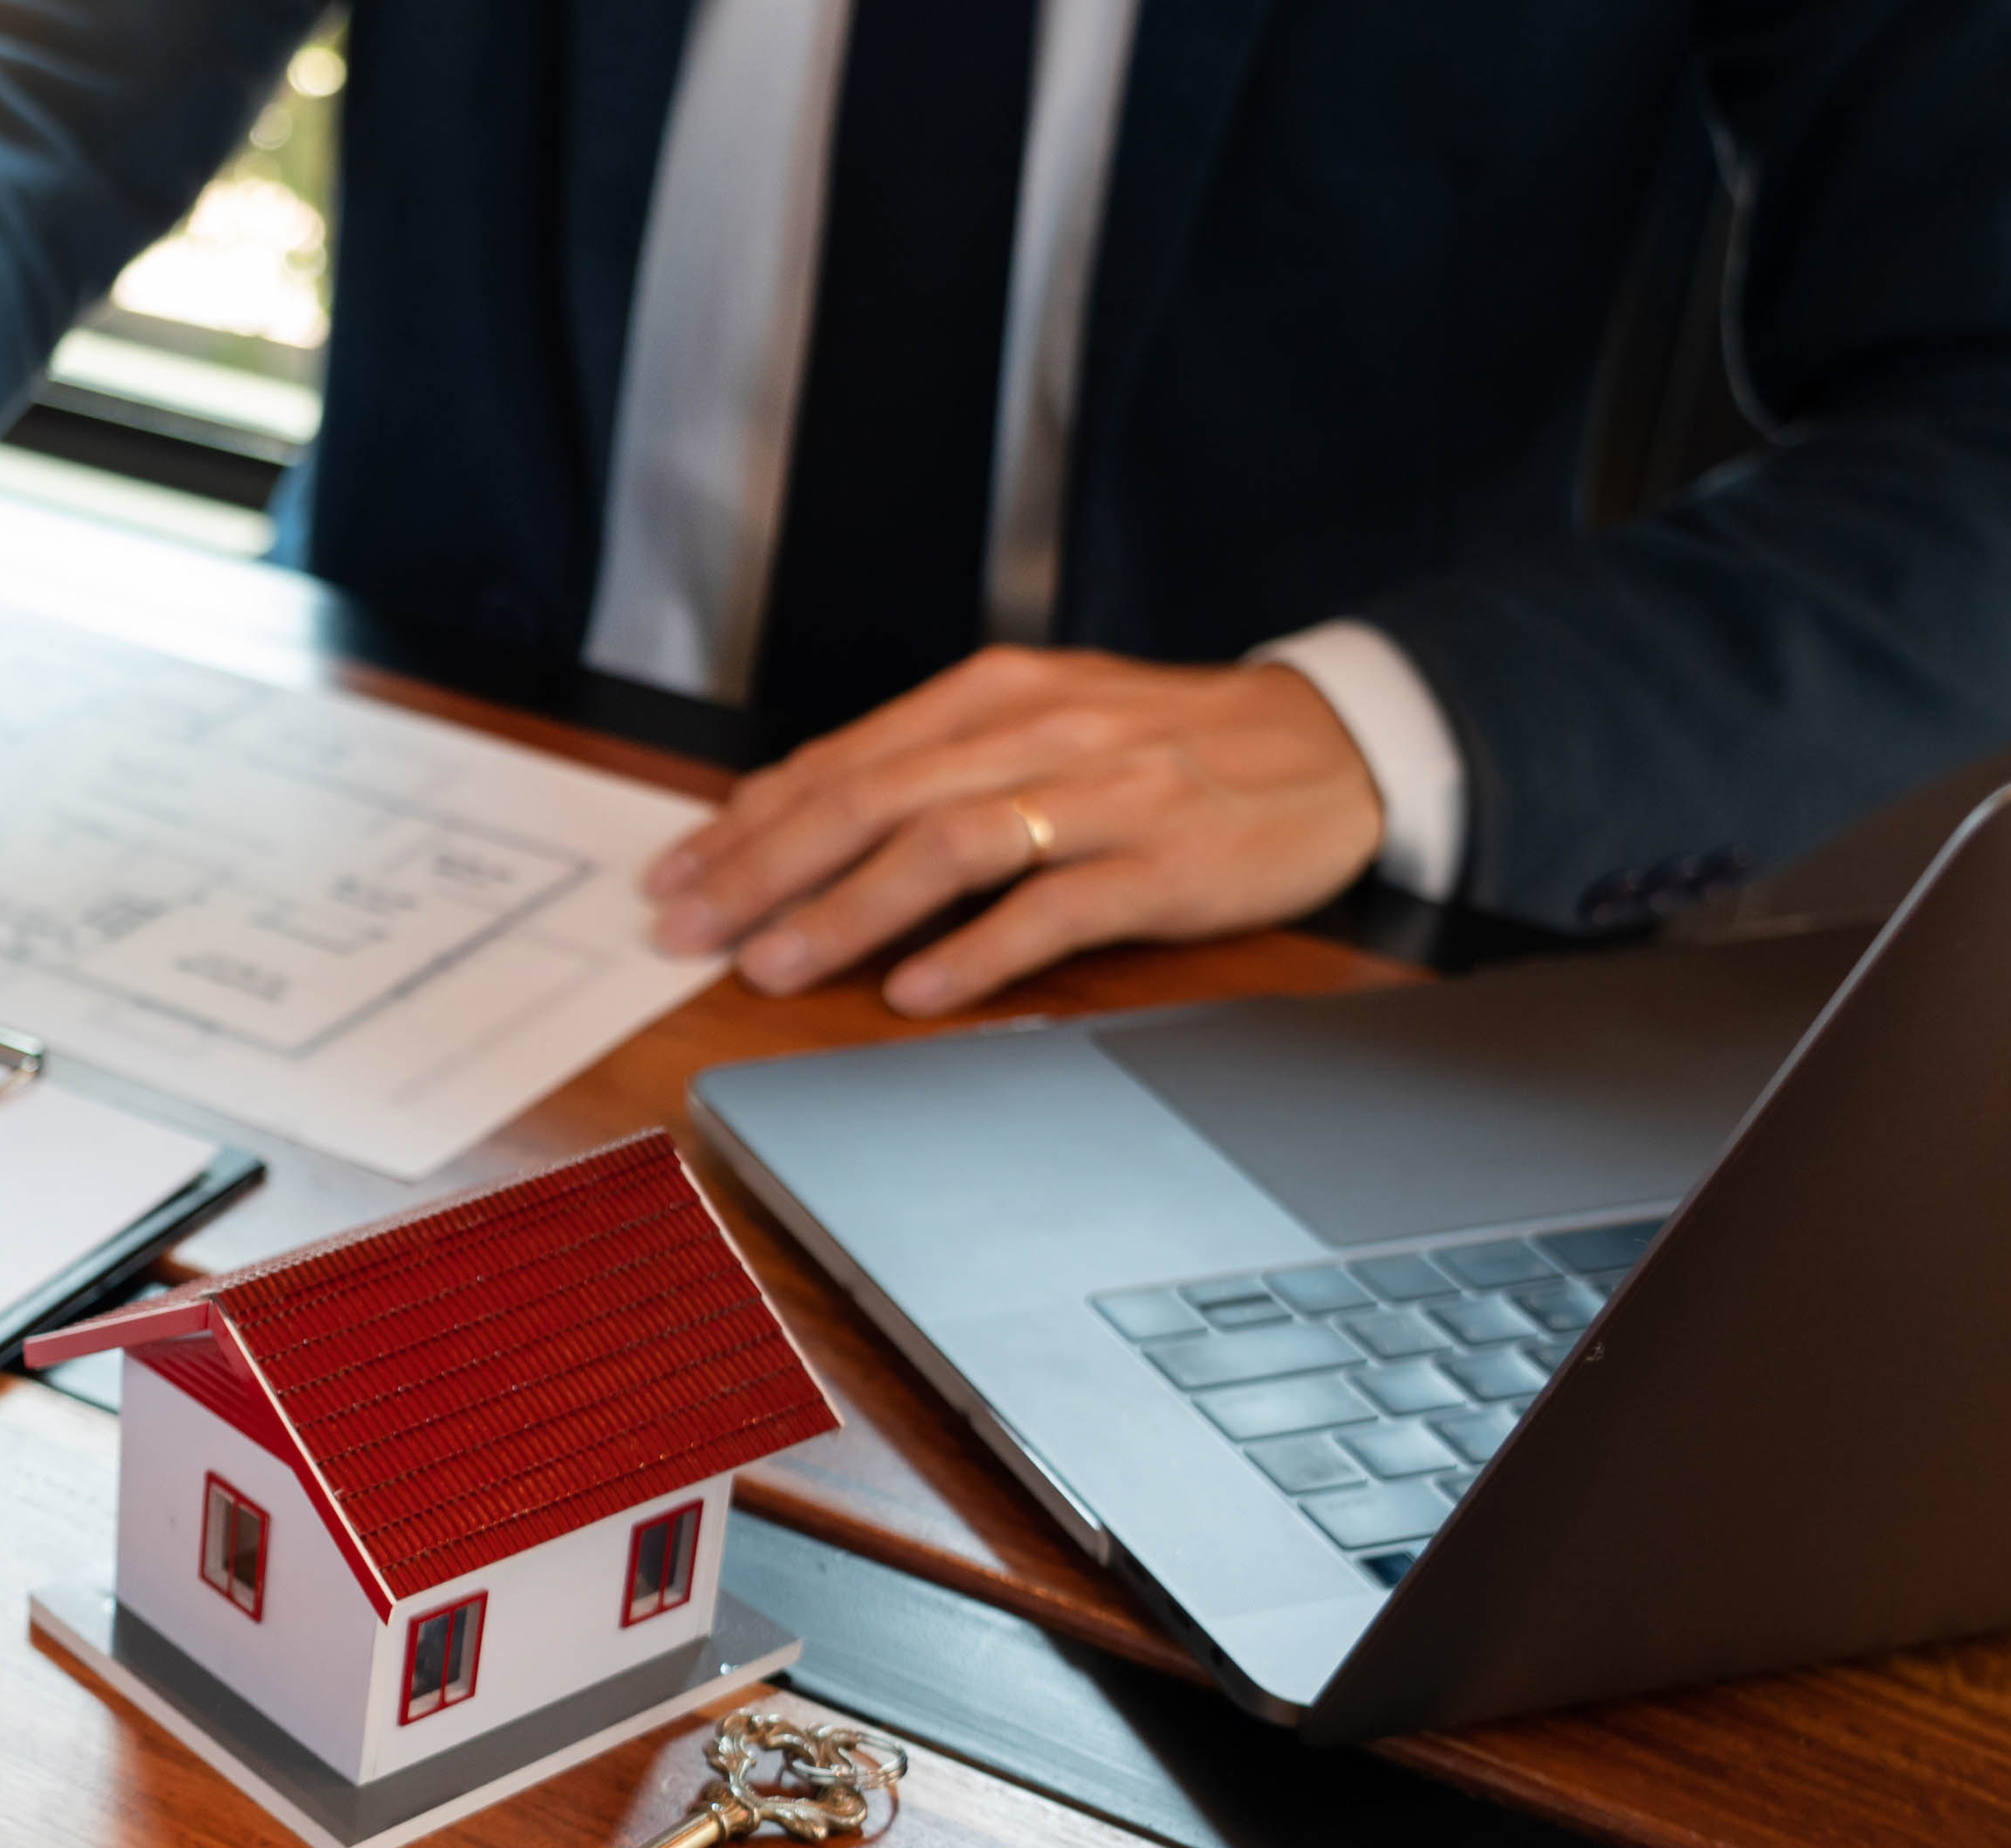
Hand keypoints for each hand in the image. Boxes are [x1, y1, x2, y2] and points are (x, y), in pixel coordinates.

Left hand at [641, 648, 1384, 1014]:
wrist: (1337, 742)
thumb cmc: (1168, 744)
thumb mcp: (1043, 724)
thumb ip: (931, 767)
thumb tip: (800, 823)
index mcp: (995, 694)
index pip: (843, 759)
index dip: (747, 820)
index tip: (674, 875)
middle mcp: (1039, 732)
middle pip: (872, 799)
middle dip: (763, 868)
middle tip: (687, 928)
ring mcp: (1104, 797)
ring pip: (945, 847)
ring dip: (846, 910)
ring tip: (772, 965)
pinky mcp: (1165, 863)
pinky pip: (1052, 908)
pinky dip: (975, 952)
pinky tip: (914, 990)